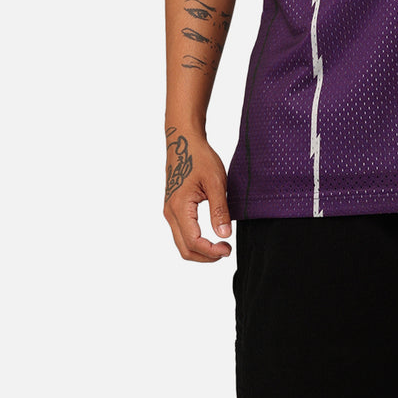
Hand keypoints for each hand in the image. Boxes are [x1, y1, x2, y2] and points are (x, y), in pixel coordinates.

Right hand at [163, 129, 232, 261]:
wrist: (183, 141)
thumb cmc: (199, 157)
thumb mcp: (216, 182)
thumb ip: (219, 210)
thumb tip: (224, 235)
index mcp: (179, 207)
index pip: (193, 242)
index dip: (211, 251)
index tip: (228, 249)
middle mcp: (170, 213)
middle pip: (184, 249)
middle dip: (205, 256)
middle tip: (226, 251)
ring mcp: (170, 211)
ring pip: (181, 243)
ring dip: (200, 250)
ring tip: (220, 245)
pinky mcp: (173, 208)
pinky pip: (181, 233)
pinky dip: (195, 241)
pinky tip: (210, 235)